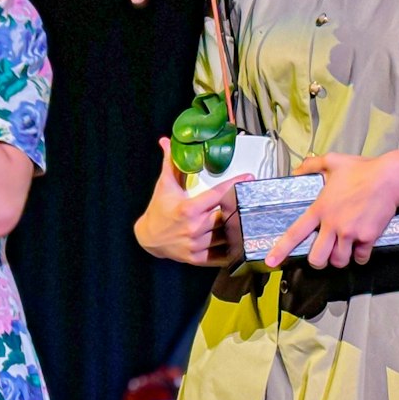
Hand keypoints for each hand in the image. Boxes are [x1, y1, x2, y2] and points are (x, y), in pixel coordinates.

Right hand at [133, 138, 250, 265]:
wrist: (147, 237)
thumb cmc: (159, 209)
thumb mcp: (164, 186)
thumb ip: (170, 164)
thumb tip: (166, 141)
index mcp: (188, 209)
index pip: (217, 195)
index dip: (234, 184)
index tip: (248, 177)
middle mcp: (194, 227)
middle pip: (227, 215)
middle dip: (239, 207)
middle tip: (250, 199)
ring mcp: (197, 244)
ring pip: (227, 235)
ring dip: (237, 227)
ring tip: (247, 218)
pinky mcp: (197, 258)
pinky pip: (221, 254)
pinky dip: (232, 248)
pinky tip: (239, 239)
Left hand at [264, 152, 398, 269]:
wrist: (389, 178)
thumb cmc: (363, 169)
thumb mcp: (332, 161)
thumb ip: (312, 165)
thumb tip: (298, 170)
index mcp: (320, 208)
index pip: (295, 233)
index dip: (281, 250)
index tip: (270, 262)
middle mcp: (332, 224)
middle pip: (317, 258)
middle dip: (318, 261)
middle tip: (323, 256)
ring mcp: (350, 232)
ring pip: (339, 261)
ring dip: (340, 259)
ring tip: (344, 250)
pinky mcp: (367, 237)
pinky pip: (361, 257)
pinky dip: (361, 256)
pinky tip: (362, 248)